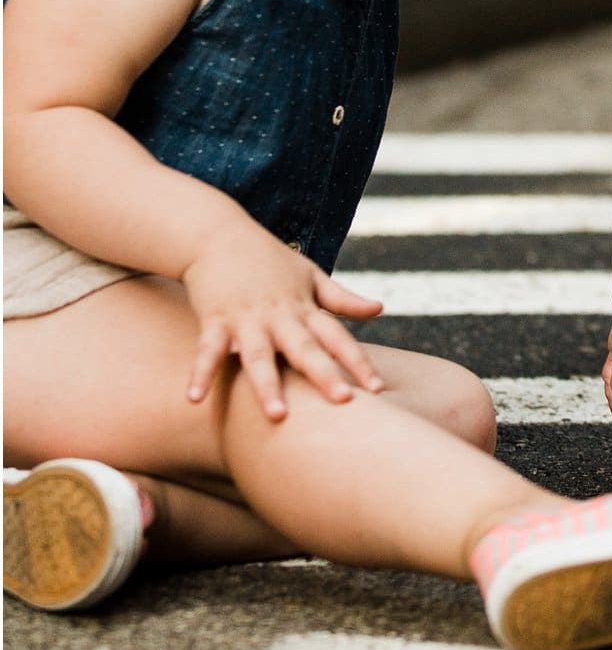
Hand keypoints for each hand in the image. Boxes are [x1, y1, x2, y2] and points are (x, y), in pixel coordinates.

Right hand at [182, 219, 385, 420]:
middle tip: (344, 402)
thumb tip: (380, 310)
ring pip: (259, 356)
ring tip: (277, 416)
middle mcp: (280, 315)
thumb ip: (342, 299)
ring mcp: (246, 318)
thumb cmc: (267, 259)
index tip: (379, 389)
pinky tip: (193, 398)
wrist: (217, 233)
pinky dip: (200, 373)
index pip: (338, 338)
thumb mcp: (310, 275)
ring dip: (267, 386)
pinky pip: (208, 350)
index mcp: (305, 308)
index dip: (359, 362)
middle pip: (305, 349)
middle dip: (324, 375)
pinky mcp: (215, 318)